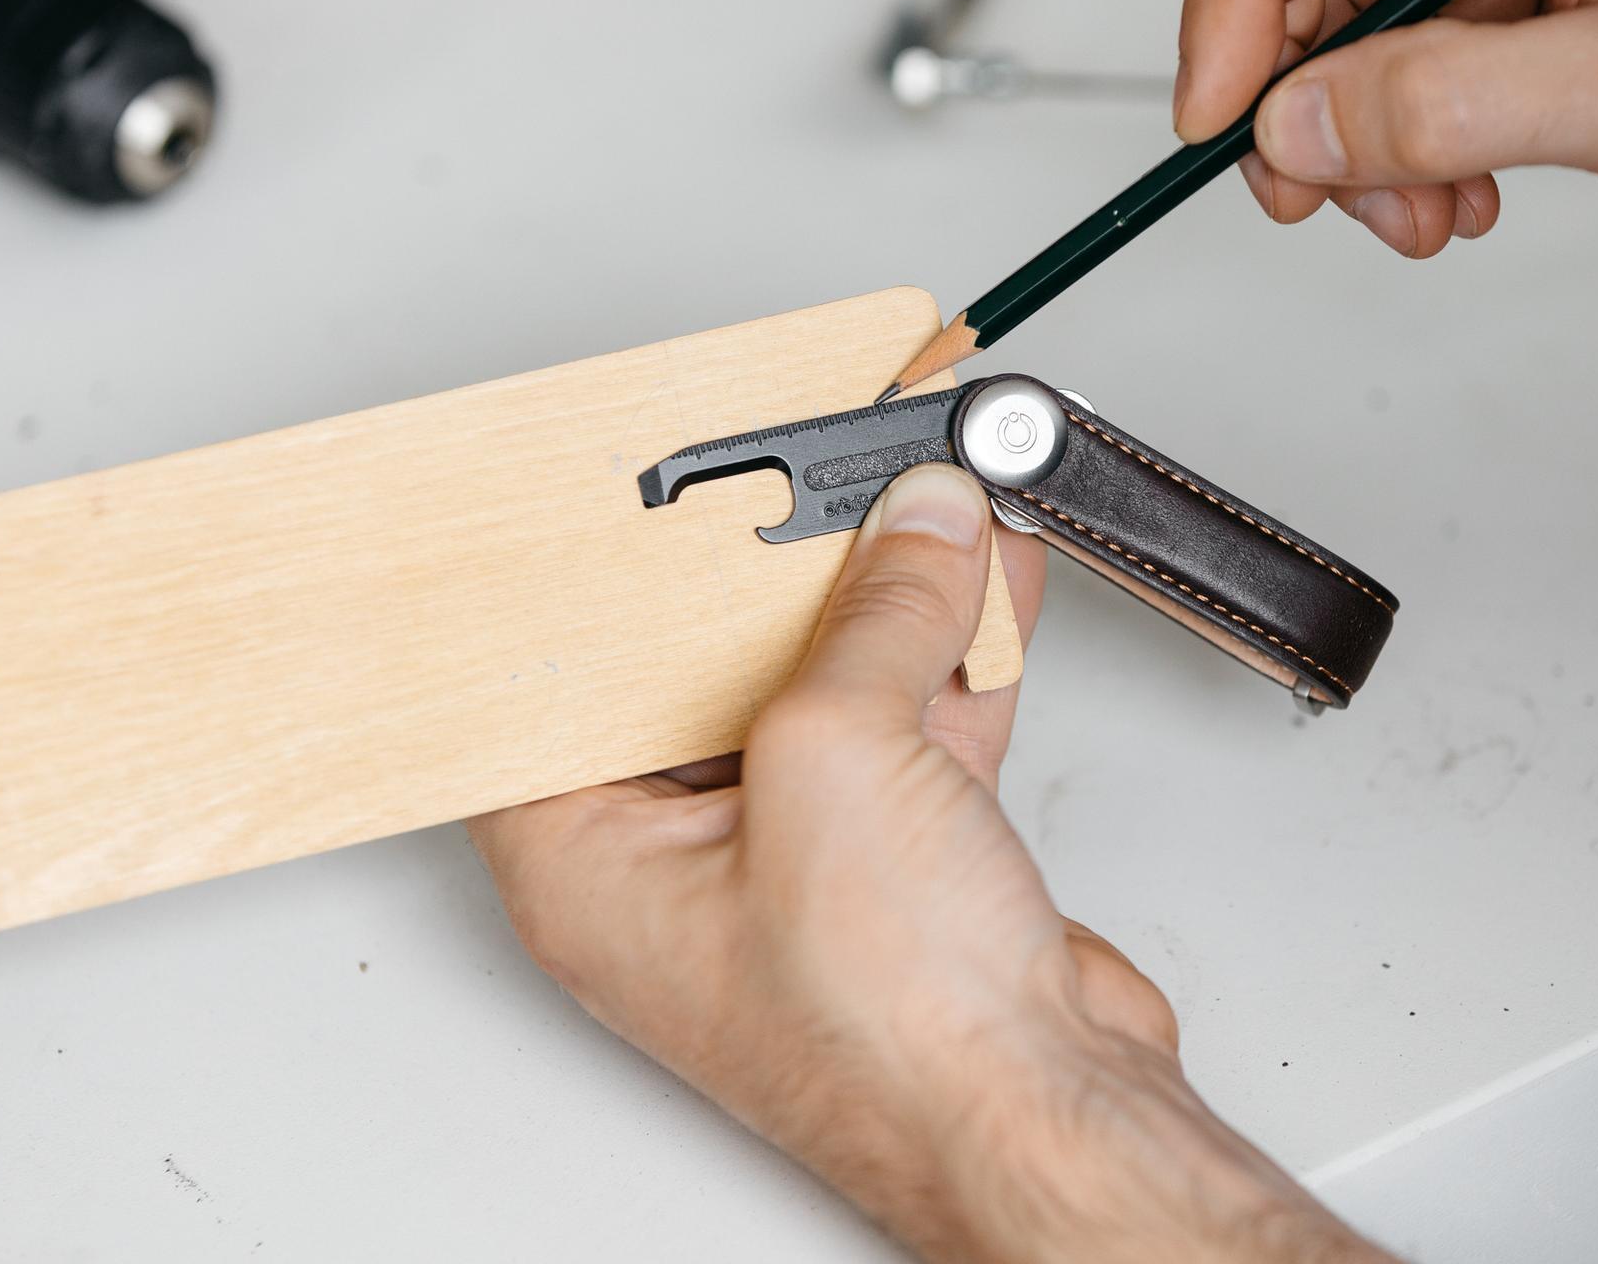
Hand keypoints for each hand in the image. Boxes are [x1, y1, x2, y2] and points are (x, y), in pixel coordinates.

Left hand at [471, 464, 1386, 1263]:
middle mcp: (681, 871)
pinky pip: (910, 727)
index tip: (632, 497)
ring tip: (920, 496)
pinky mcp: (900, 866)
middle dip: (769, 570)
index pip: (550, 691)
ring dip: (885, 598)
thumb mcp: (840, 758)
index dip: (591, 587)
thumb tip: (909, 530)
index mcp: (590, 866)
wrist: (1047, 1121)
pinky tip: (985, 574)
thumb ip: (876, 618)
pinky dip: (953, 651)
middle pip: (700, 675)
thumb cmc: (890, 1036)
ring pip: (825, 692)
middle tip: (806, 476)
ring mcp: (797, 867)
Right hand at [1175, 0, 1597, 300]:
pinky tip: (1441, 192)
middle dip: (1286, 72)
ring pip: (1326, 2)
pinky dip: (1384, 133)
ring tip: (1411, 211)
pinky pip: (1378, 45)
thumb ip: (1455, 104)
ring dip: (1343, 125)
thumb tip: (1297, 123)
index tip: (1217, 113)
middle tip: (1300, 183)